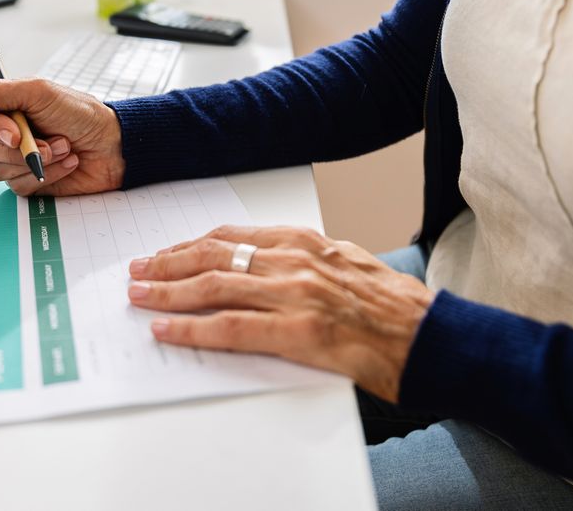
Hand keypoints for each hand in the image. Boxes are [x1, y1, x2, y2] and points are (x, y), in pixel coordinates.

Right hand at [0, 79, 124, 195]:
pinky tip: (67, 163)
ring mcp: (15, 160)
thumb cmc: (80, 114)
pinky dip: (47, 174)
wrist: (114, 145)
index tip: (15, 132)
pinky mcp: (29, 182)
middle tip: (48, 140)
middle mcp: (5, 133)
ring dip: (35, 160)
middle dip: (17, 147)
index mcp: (4, 108)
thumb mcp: (37, 91)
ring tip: (63, 148)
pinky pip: (19, 186)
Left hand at [127, 225, 433, 402]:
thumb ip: (303, 261)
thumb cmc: (394, 308)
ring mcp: (296, 294)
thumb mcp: (346, 264)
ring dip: (166, 291)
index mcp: (305, 241)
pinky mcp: (300, 332)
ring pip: (213, 286)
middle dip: (167, 262)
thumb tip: (261, 268)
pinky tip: (167, 329)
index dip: (189, 244)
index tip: (164, 251)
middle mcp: (295, 260)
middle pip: (213, 254)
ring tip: (138, 295)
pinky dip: (192, 328)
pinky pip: (231, 328)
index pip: (231, 234)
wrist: (435, 338)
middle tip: (137, 270)